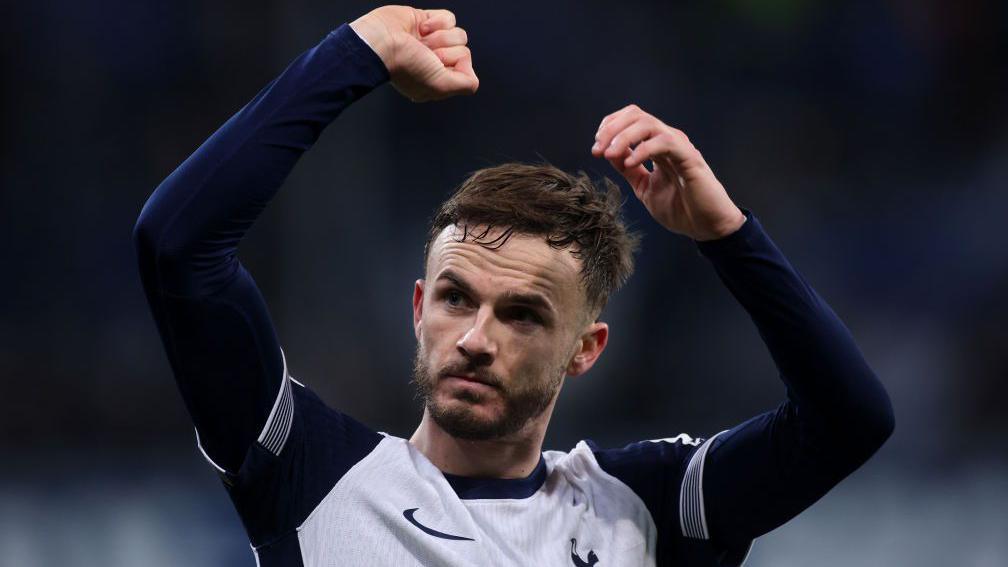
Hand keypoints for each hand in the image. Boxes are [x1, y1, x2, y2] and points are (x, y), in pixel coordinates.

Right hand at [350, 6, 477, 101]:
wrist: (381, 42)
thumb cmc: (406, 67)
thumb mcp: (441, 86)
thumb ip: (466, 84)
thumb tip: (470, 68)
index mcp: (439, 81)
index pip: (467, 71)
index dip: (454, 65)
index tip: (435, 67)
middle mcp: (436, 63)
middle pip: (463, 51)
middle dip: (445, 51)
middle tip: (424, 54)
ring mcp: (432, 42)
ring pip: (458, 34)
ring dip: (439, 37)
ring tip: (420, 42)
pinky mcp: (427, 22)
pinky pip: (449, 18)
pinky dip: (436, 22)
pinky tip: (420, 29)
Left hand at [591, 105, 745, 240]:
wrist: (706, 227)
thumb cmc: (680, 209)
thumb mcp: (643, 188)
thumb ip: (628, 170)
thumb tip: (609, 153)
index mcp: (656, 146)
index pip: (630, 119)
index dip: (610, 128)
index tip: (596, 149)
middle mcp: (667, 140)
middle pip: (636, 115)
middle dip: (611, 129)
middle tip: (598, 150)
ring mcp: (679, 146)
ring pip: (648, 123)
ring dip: (623, 137)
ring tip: (609, 154)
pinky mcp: (689, 157)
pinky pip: (664, 142)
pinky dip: (643, 150)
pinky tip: (630, 164)